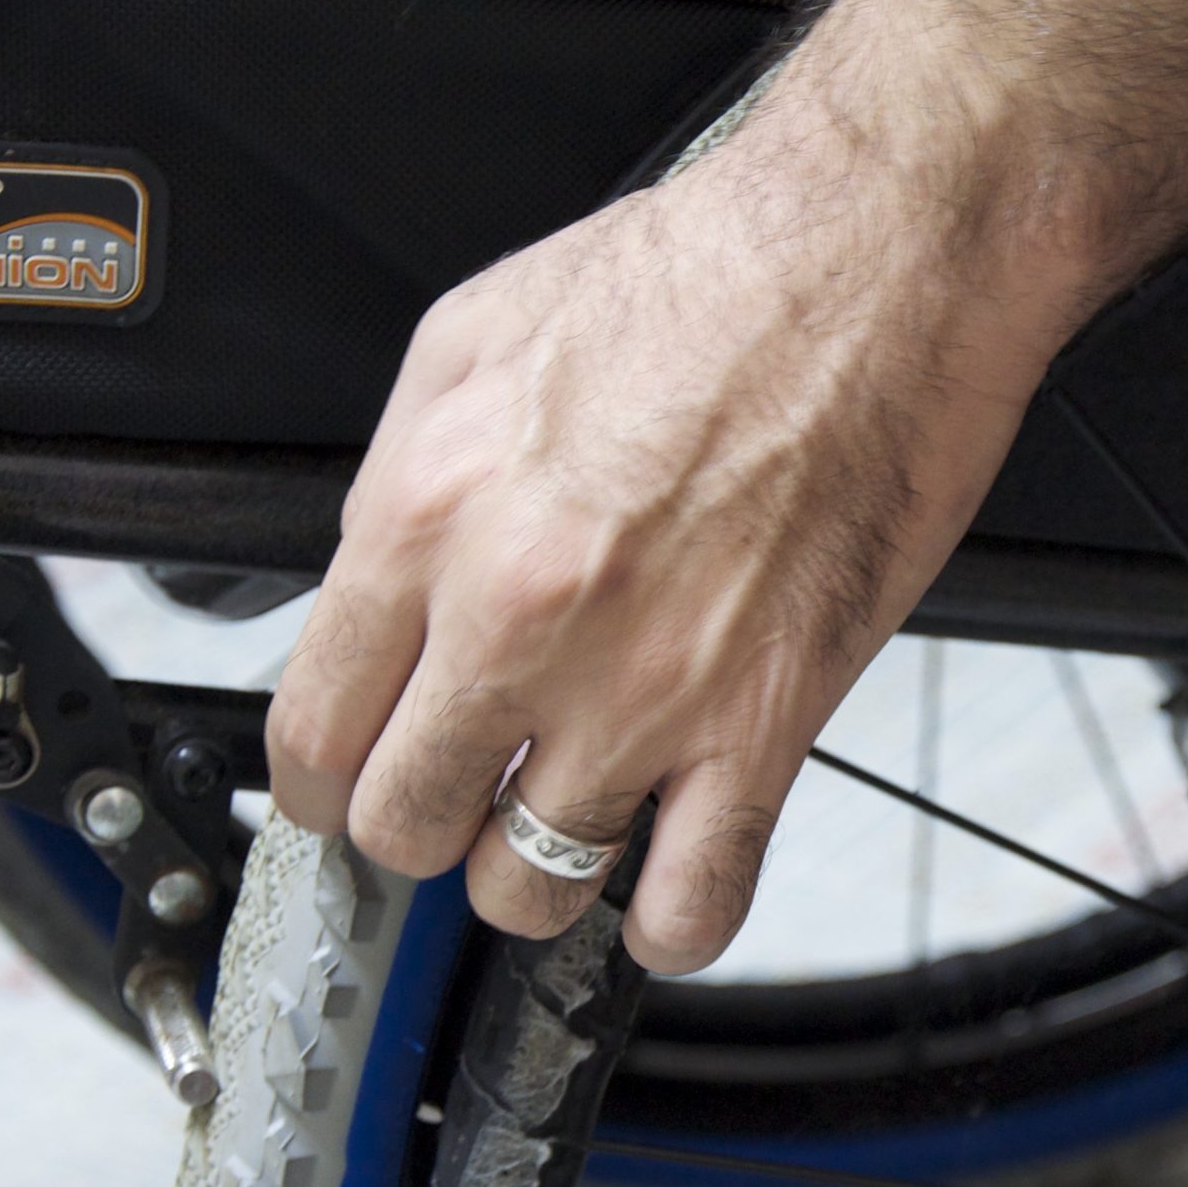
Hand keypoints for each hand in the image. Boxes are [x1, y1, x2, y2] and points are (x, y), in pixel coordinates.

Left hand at [265, 132, 1076, 969]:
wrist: (874, 259)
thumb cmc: (702, 277)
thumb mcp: (476, 337)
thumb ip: (404, 483)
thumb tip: (375, 590)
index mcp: (428, 516)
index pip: (313, 731)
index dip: (324, 780)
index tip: (349, 785)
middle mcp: (521, 619)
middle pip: (406, 825)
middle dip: (424, 826)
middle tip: (460, 798)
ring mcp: (645, 689)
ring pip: (530, 885)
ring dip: (535, 874)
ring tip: (562, 827)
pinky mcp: (765, 722)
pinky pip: (695, 901)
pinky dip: (670, 926)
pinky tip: (665, 895)